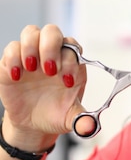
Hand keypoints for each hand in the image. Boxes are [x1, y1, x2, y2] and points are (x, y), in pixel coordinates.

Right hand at [0, 25, 86, 146]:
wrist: (33, 123)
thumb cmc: (56, 114)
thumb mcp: (71, 119)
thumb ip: (83, 121)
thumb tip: (90, 128)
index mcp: (71, 64)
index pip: (73, 47)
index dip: (70, 60)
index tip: (65, 82)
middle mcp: (52, 55)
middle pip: (52, 31)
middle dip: (50, 46)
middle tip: (48, 70)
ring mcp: (32, 56)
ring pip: (31, 32)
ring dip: (31, 47)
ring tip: (32, 69)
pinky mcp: (12, 63)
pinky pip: (11, 48)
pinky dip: (12, 58)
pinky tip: (17, 77)